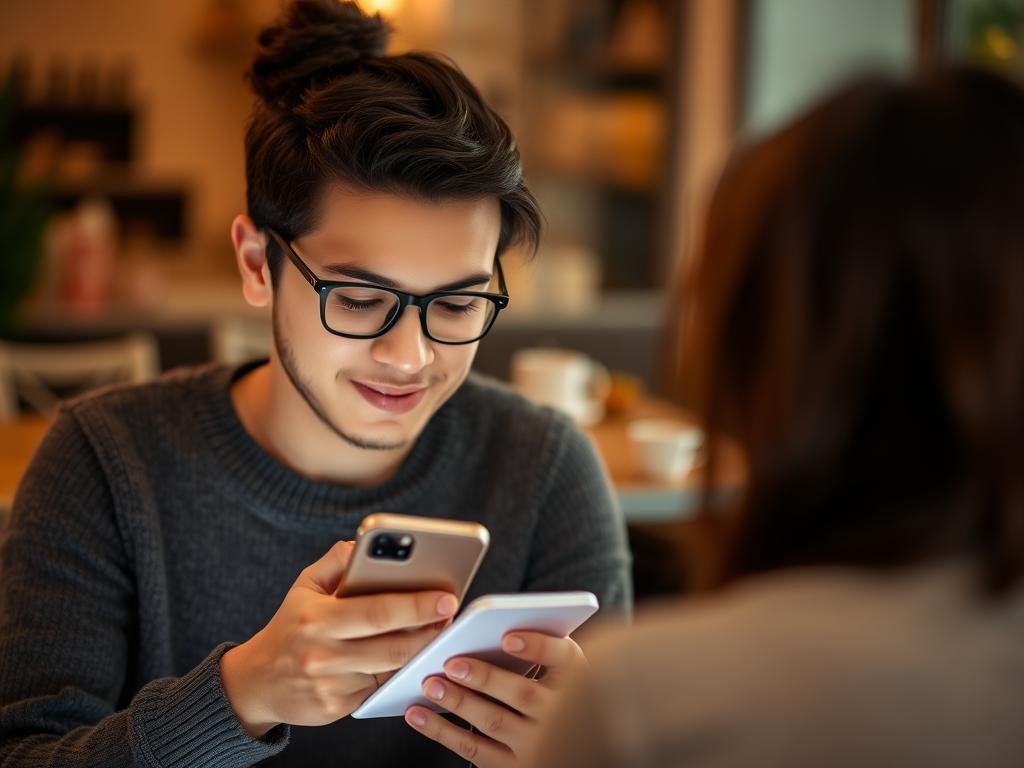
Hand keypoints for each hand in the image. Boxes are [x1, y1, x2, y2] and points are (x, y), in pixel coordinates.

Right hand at [220, 540, 457, 737]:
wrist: (257, 681)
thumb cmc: (291, 625)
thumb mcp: (304, 586)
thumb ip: (336, 562)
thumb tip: (363, 544)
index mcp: (317, 619)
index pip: (378, 611)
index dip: (416, 605)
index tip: (445, 596)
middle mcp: (323, 654)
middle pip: (393, 645)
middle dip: (430, 629)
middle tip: (450, 613)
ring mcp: (331, 685)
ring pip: (391, 667)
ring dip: (420, 649)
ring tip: (438, 629)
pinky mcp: (337, 708)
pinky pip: (379, 686)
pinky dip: (398, 669)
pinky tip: (411, 653)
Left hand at [404, 631, 586, 766]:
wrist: (567, 747)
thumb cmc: (557, 700)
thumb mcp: (564, 676)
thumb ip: (540, 653)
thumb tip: (490, 629)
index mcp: (578, 681)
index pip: (566, 658)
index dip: (538, 647)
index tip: (507, 637)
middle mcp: (561, 716)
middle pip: (523, 694)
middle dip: (485, 678)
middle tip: (451, 662)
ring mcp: (537, 744)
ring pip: (493, 721)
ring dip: (458, 702)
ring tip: (430, 684)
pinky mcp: (513, 766)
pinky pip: (473, 748)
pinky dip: (441, 731)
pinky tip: (418, 714)